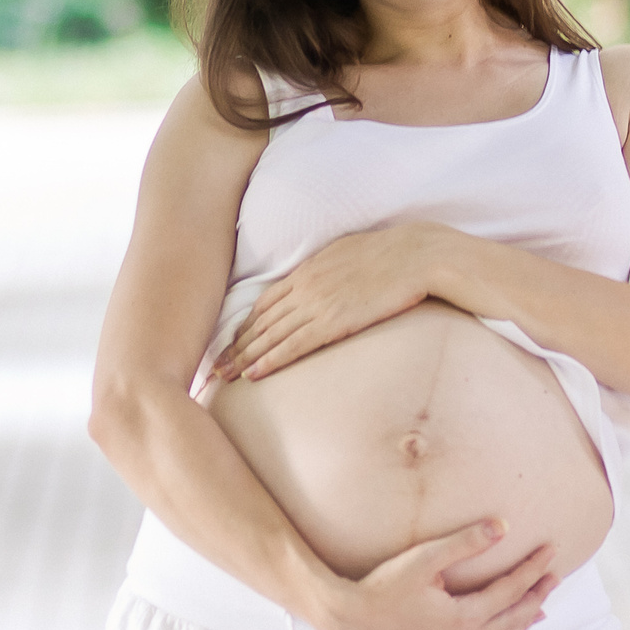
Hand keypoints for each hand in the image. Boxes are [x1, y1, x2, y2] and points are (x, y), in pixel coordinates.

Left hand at [214, 224, 449, 380]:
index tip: (230, 343)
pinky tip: (254, 374)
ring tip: (224, 376)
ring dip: (244, 358)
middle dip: (234, 346)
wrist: (417, 255)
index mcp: (308, 270)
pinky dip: (270, 361)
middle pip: (259, 322)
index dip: (245, 326)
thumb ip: (327, 270)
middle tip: (212, 367)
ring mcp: (317, 304)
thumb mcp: (348, 253)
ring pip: (270, 336)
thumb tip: (322, 282)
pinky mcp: (334, 321)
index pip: (265, 303)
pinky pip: (294, 346)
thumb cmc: (392, 254)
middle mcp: (305, 287)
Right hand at [314, 519, 558, 629]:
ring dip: (519, 627)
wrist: (348, 620)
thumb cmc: (383, 586)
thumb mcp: (424, 558)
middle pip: (509, 618)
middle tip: (554, 578)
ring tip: (538, 612)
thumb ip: (465, 543)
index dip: (532, 569)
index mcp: (464, 617)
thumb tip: (502, 527)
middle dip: (534, 596)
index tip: (551, 552)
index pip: (510, 590)